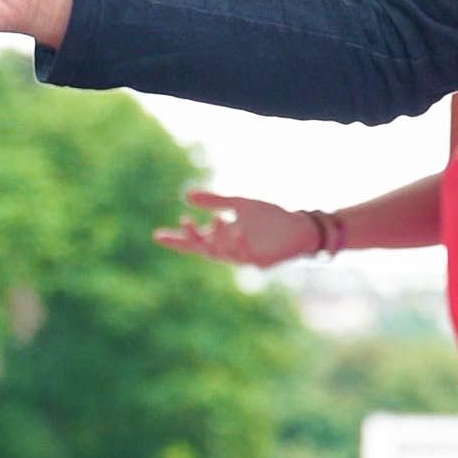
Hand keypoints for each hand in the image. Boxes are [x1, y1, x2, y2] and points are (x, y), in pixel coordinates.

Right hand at [155, 189, 318, 267]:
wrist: (300, 227)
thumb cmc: (270, 218)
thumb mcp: (239, 203)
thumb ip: (215, 200)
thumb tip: (187, 194)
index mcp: (222, 238)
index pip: (194, 241)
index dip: (176, 239)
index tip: (157, 235)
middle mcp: (230, 251)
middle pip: (204, 249)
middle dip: (193, 238)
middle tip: (185, 222)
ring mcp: (245, 258)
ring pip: (224, 252)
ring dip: (219, 236)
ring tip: (218, 218)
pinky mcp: (261, 262)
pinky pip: (247, 255)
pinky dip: (241, 243)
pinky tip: (238, 230)